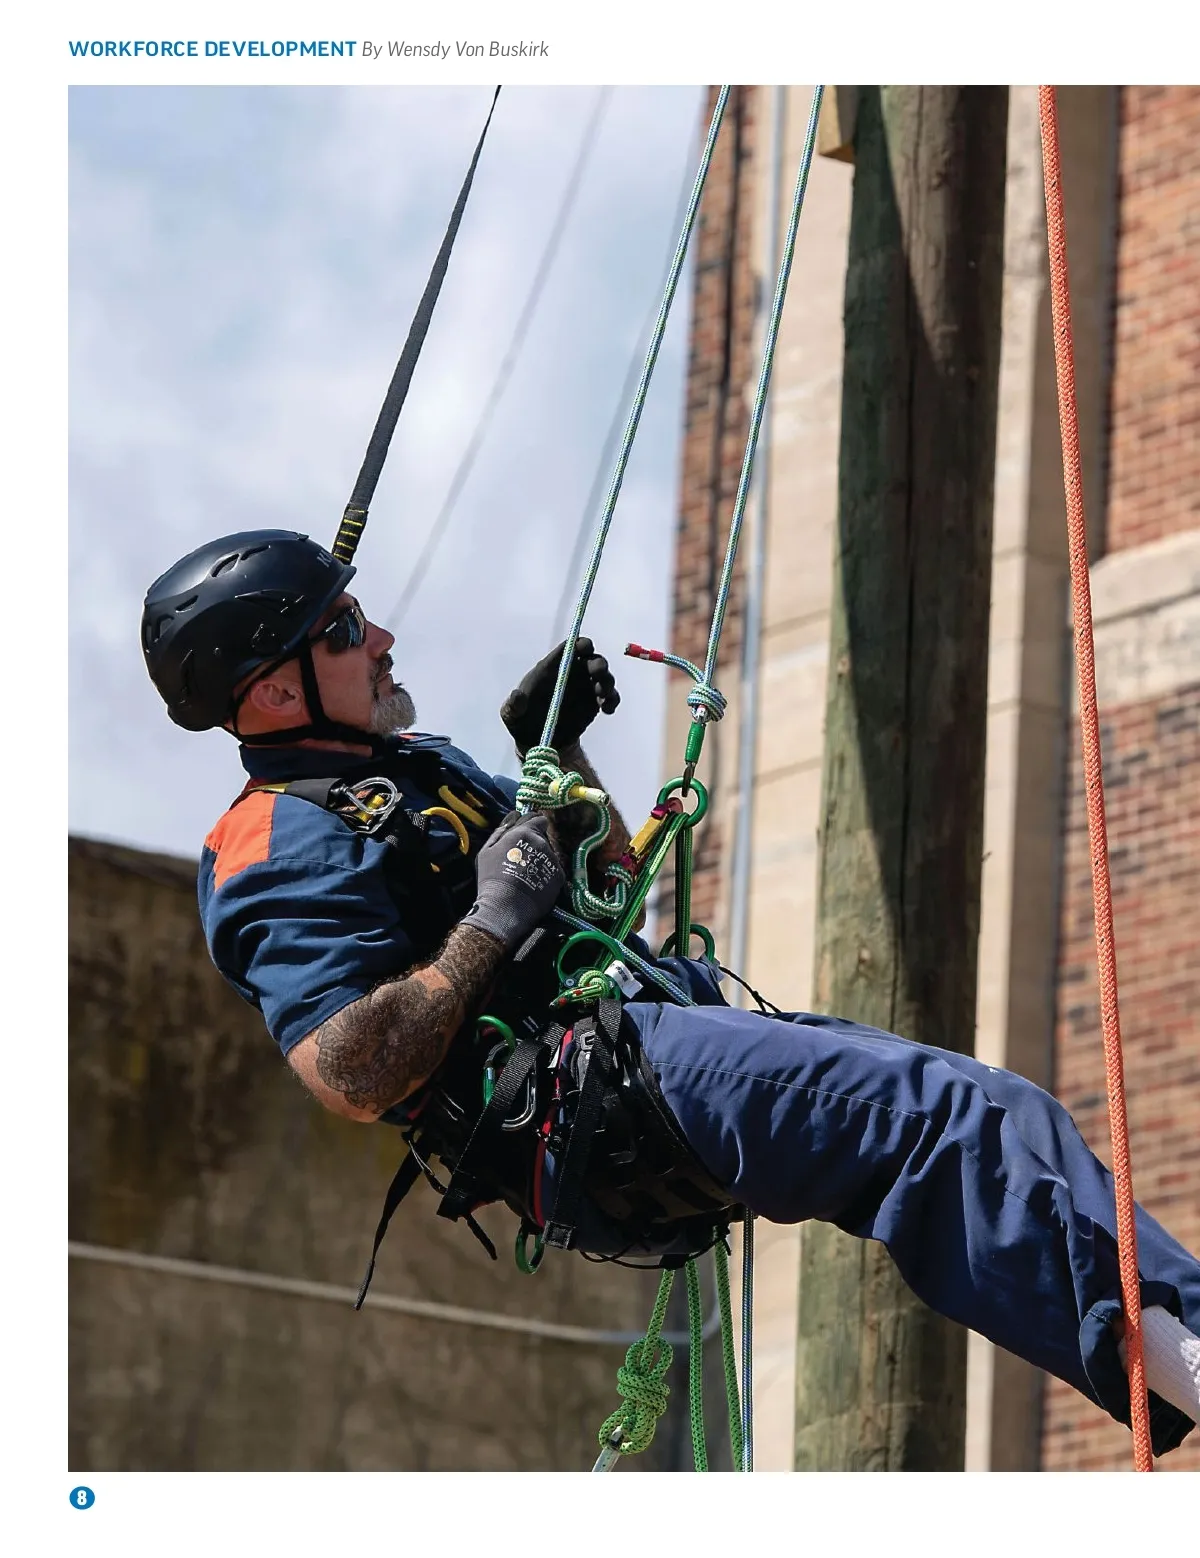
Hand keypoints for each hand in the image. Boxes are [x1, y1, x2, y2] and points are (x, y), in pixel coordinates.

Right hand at [463, 812, 565, 949]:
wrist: (505, 907)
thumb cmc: (492, 877)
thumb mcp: (487, 850)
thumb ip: (502, 829)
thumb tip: (515, 814)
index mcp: (525, 832)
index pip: (538, 818)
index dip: (531, 824)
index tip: (524, 834)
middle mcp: (542, 842)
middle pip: (543, 835)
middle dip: (535, 841)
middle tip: (520, 857)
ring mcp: (552, 859)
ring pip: (548, 852)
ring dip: (540, 857)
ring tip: (525, 873)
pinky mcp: (559, 876)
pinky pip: (553, 869)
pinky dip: (545, 873)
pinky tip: (533, 882)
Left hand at [500, 638, 619, 756]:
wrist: (537, 742)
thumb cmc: (521, 721)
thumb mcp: (511, 715)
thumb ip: (513, 706)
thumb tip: (517, 697)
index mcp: (552, 667)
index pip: (570, 647)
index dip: (580, 644)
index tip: (585, 649)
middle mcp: (572, 673)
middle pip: (592, 658)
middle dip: (598, 664)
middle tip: (597, 676)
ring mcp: (585, 687)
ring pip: (603, 676)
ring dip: (607, 682)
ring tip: (602, 697)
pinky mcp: (594, 703)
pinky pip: (610, 697)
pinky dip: (612, 700)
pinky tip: (607, 710)